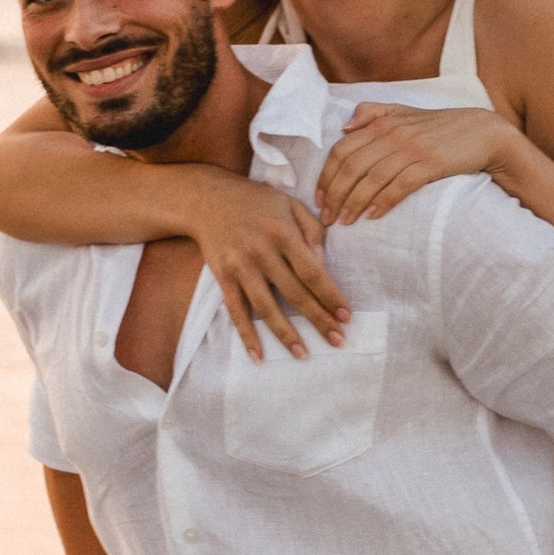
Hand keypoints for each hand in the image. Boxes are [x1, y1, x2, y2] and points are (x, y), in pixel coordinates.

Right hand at [178, 170, 349, 357]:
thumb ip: (312, 230)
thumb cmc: (256, 201)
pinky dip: (246, 335)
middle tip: (337, 340)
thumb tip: (324, 263)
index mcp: (283, 233)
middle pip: (295, 294)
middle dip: (318, 319)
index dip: (331, 296)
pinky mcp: (223, 277)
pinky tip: (259, 355)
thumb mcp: (290, 204)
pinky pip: (236, 311)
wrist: (207, 198)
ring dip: (286, 334)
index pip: (313, 272)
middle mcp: (262, 252)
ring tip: (303, 354)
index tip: (346, 316)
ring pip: (266, 308)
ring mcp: (241, 267)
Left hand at [315, 102, 516, 229]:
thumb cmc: (439, 127)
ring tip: (344, 222)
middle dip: (335, 194)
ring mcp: (412, 148)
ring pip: (372, 178)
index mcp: (382, 122)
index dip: (326, 176)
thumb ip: (372, 113)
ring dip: (354, 202)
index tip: (319, 199)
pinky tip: (373, 216)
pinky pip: (401, 185)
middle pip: (352, 166)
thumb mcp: (403, 112)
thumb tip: (343, 127)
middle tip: (327, 218)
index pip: (341, 149)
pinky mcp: (431, 163)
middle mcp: (393, 133)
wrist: (482, 132)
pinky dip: (384, 201)